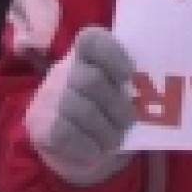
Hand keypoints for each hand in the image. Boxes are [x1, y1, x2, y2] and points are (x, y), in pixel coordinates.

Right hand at [26, 27, 138, 186]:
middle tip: (129, 122)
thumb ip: (134, 89)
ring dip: (105, 130)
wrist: (75, 151)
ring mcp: (47, 96)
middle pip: (91, 80)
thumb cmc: (107, 116)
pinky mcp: (38, 124)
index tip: (130, 75)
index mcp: (85, 55)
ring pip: (81, 109)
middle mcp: (63, 71)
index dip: (112, 54)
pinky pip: (64, 133)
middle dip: (117, 106)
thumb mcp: (121, 97)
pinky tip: (95, 151)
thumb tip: (154, 95)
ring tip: (115, 141)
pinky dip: (86, 145)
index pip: (92, 40)